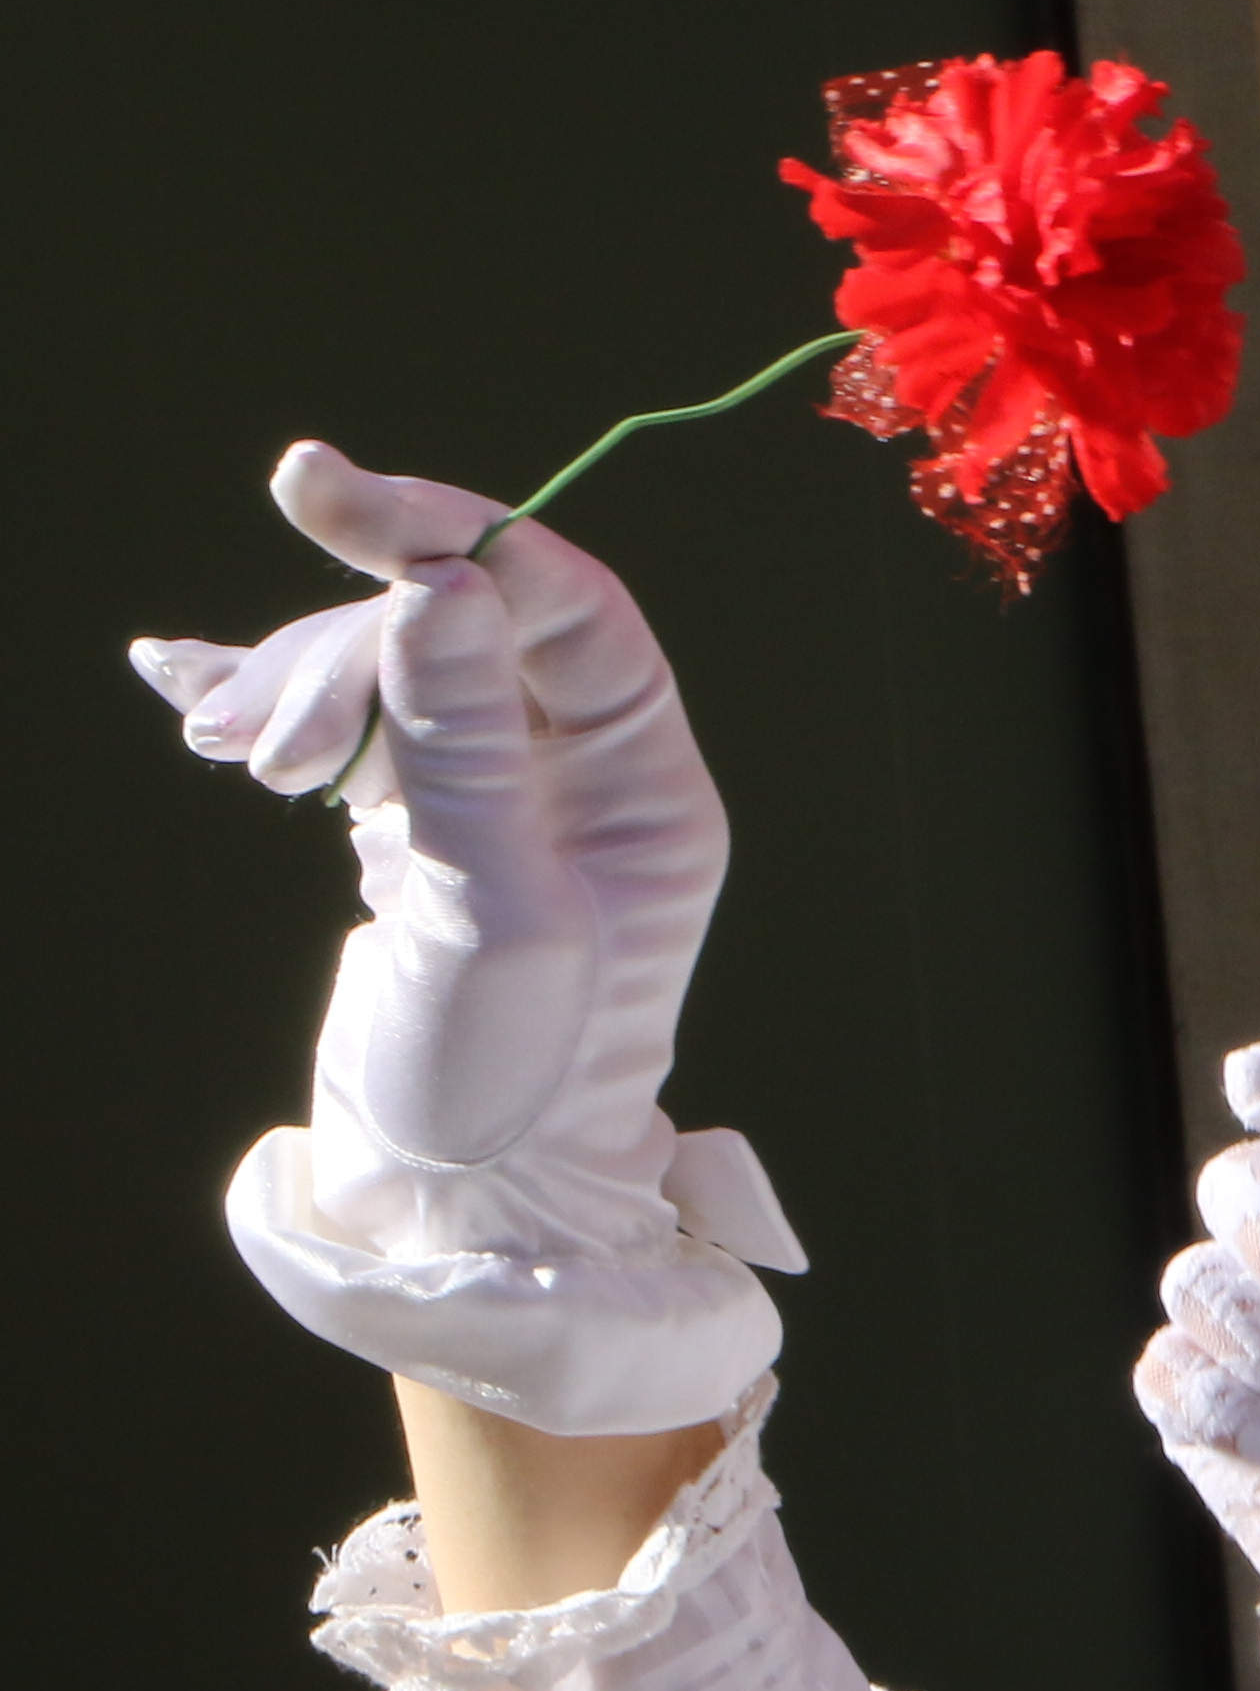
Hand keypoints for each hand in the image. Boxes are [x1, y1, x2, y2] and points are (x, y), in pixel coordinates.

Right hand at [137, 445, 799, 1436]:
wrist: (460, 1199)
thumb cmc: (509, 1080)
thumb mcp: (490, 910)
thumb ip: (463, 747)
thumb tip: (441, 584)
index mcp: (648, 791)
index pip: (564, 609)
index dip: (453, 534)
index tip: (325, 491)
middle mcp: (587, 778)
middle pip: (464, 627)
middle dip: (348, 644)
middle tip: (256, 741)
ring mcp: (499, 791)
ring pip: (392, 669)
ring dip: (300, 689)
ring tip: (229, 753)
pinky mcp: (418, 822)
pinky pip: (351, 725)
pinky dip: (269, 698)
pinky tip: (181, 675)